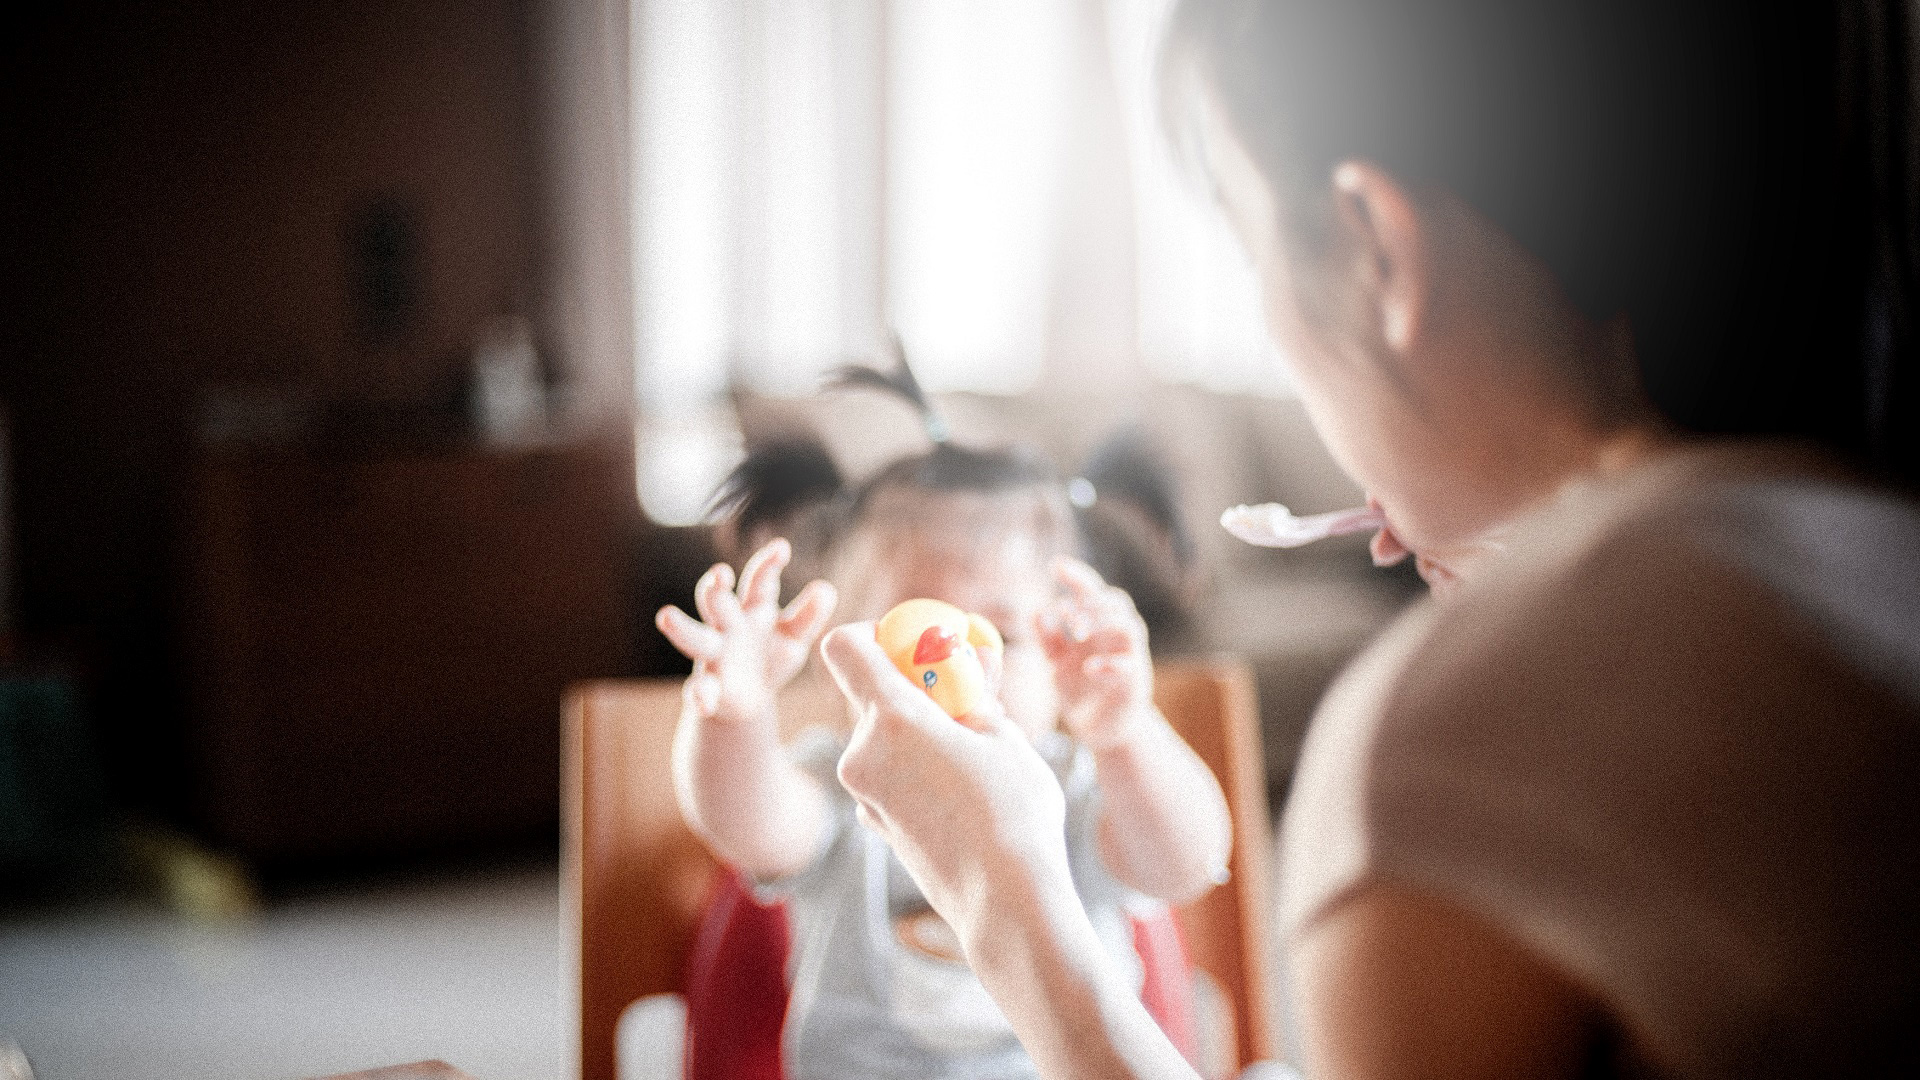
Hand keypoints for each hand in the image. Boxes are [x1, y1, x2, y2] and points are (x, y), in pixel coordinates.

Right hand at [656, 538, 837, 725]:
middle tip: (719, 575)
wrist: (749, 700)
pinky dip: (699, 694)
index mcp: (752, 609)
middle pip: (717, 602)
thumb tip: (826, 589)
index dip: (768, 564)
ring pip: (695, 638)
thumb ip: (808, 616)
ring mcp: (714, 655)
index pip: (758, 582)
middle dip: (716, 589)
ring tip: (665, 616)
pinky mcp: (708, 688)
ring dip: (682, 628)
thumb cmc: (771, 657)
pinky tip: (703, 700)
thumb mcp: (794, 638)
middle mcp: (728, 626)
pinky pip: (699, 689)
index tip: (782, 548)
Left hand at [820, 623, 1074, 947]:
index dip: (873, 634)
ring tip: (974, 749)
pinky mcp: (873, 823)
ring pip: (882, 737)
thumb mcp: (1005, 737)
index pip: (845, 648)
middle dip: (912, 686)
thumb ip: (975, 694)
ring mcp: (863, 794)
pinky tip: (960, 789)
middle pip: (868, 694)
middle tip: (962, 695)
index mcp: (892, 720)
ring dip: (918, 730)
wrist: (1006, 904)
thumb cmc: (1014, 814)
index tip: (913, 645)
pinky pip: (887, 774)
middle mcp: (862, 754)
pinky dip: (914, 767)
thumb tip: (972, 661)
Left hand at [1038, 559, 1155, 749]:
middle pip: (1117, 602)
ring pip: (1130, 626)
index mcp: (1098, 627)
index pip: (1093, 592)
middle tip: (1066, 613)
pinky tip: (1089, 668)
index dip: (1078, 576)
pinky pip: (1129, 666)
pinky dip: (1109, 664)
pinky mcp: (1135, 684)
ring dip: (1103, 623)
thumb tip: (1036, 611)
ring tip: (1076, 632)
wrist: (1102, 730)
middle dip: (1091, 601)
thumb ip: (1048, 639)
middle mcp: (1117, 637)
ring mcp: (1130, 658)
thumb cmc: (1082, 691)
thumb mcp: (1058, 663)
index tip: (1056, 565)